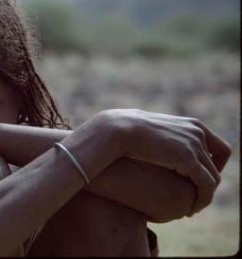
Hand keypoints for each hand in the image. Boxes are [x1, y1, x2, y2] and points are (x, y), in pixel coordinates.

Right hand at [102, 109, 230, 215]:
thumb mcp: (149, 133)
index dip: (214, 168)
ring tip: (192, 209)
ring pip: (213, 178)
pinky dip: (202, 200)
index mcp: (192, 124)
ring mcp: (195, 145)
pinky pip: (206, 185)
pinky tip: (190, 210)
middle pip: (217, 166)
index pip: (219, 149)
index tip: (198, 181)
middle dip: (207, 185)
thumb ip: (162, 139)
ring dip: (205, 196)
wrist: (117, 130)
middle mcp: (198, 133)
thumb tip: (158, 146)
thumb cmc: (125, 132)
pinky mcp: (188, 159)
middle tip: (194, 200)